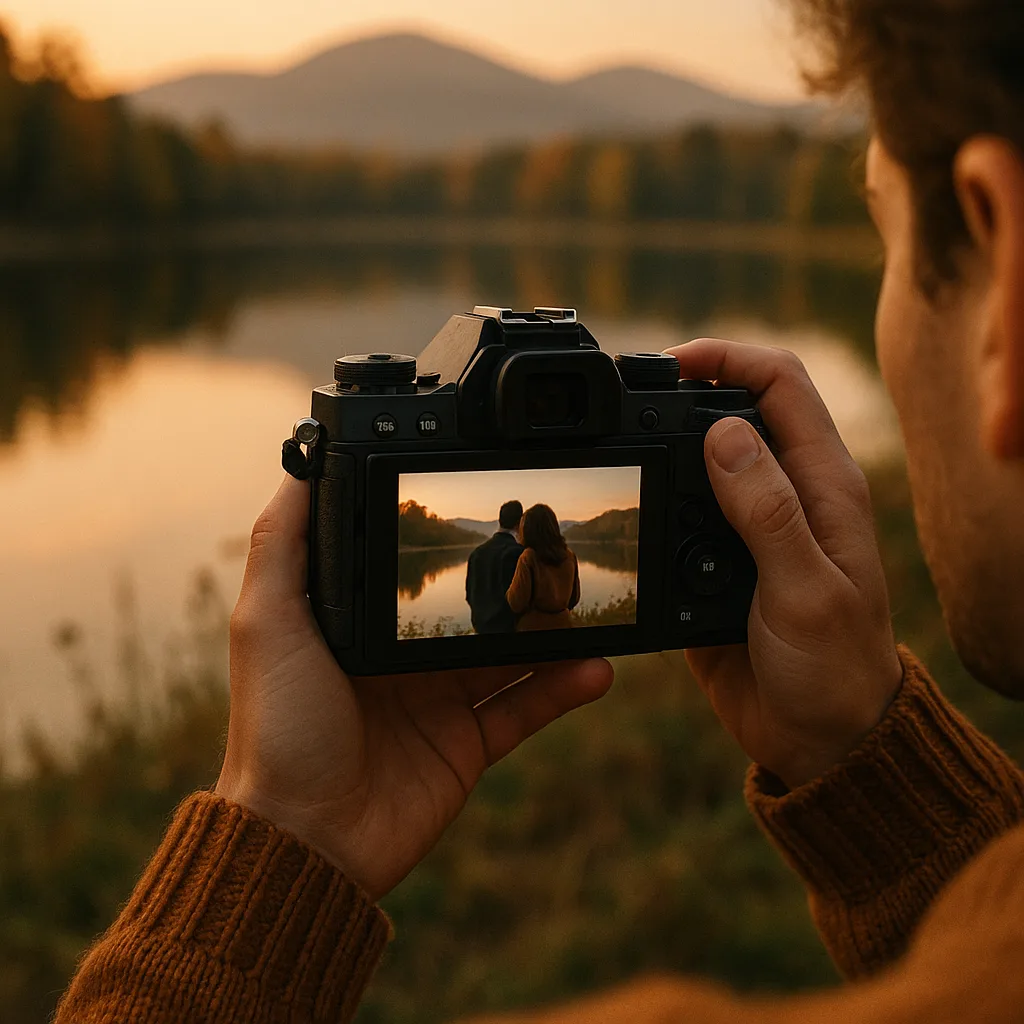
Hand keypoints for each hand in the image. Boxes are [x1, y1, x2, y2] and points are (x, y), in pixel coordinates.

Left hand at [216, 477, 612, 899]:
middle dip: (513, 584)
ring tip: (590, 603)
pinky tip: (596, 667)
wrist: (305, 841)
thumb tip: (300, 464)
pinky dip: (562, 688)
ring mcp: (436, 700)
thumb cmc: (277, 728)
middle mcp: (399, 656)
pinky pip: (523, 708)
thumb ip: (286, 546)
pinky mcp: (466, 745)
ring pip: (507, 654)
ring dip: (552, 632)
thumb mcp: (267, 622)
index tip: (490, 508)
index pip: (413, 569)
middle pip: (471, 609)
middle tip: (558, 552)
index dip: (449, 541)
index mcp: (357, 623)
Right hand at [666, 339, 902, 789]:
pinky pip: (677, 511)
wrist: (817, 738)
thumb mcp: (805, 590)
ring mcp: (748, 525)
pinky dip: (652, 498)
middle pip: (733, 408)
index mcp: (823, 485)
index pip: (780, 384)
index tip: (670, 364)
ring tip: (619, 449)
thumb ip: (768, 511)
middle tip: (628, 404)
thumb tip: (722, 432)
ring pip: (698, 456)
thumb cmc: (834, 668)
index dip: (727, 358)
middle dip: (682, 393)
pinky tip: (630, 508)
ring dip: (660, 445)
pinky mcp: (714, 560)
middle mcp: (786, 493)